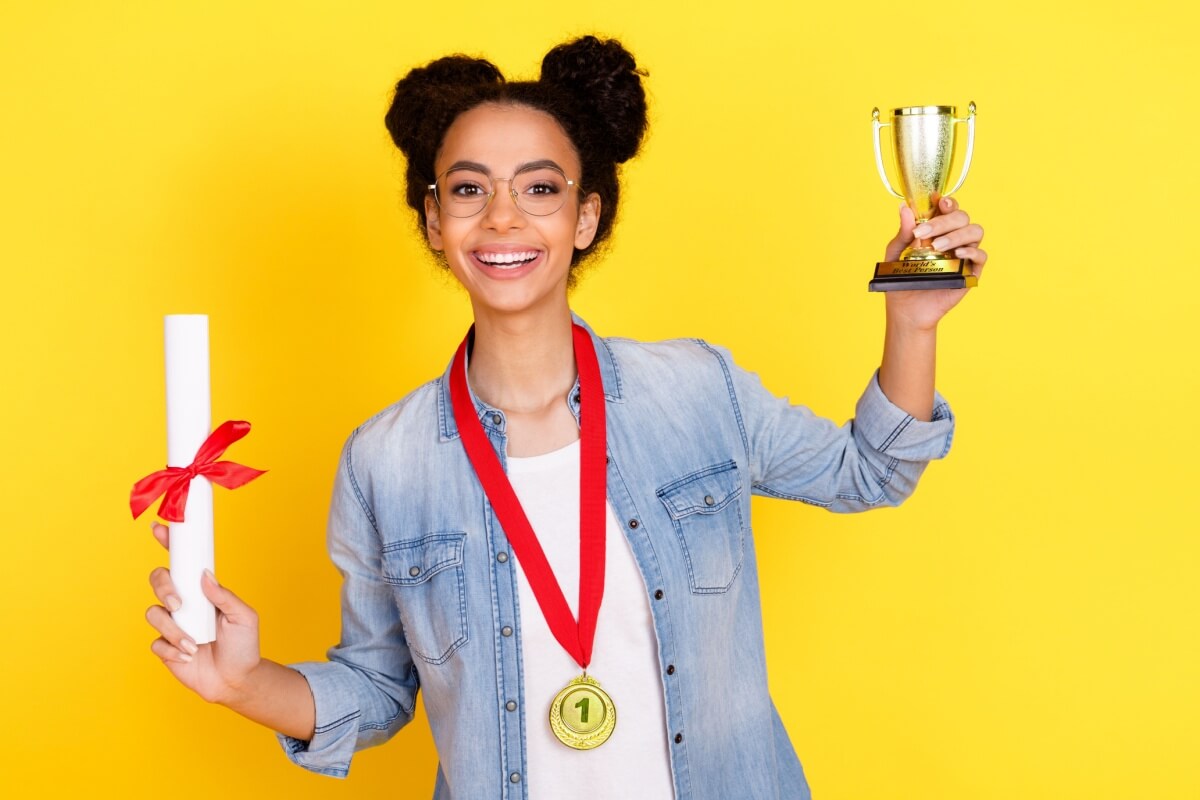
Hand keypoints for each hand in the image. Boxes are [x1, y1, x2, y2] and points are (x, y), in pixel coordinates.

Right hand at [146, 522, 261, 704]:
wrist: (236, 679)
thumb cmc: (243, 645)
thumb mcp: (243, 617)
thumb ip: (224, 596)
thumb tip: (205, 575)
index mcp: (202, 590)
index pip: (183, 562)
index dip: (170, 543)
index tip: (161, 527)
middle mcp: (184, 603)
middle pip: (158, 580)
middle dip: (164, 588)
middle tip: (179, 604)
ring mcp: (172, 624)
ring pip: (154, 613)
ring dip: (174, 629)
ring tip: (194, 642)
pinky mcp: (164, 647)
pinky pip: (156, 642)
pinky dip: (173, 649)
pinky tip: (189, 655)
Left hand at [882, 196, 987, 330]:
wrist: (906, 311)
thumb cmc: (901, 281)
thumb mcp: (895, 255)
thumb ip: (902, 234)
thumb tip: (904, 208)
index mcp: (937, 230)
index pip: (948, 208)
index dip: (947, 201)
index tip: (938, 202)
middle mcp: (953, 238)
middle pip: (961, 217)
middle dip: (944, 221)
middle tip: (924, 233)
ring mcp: (964, 254)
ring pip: (975, 231)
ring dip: (957, 235)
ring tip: (937, 247)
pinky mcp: (971, 272)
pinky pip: (981, 255)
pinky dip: (972, 250)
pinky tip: (957, 254)